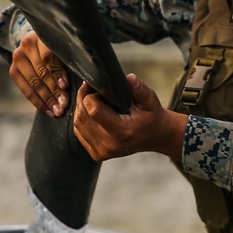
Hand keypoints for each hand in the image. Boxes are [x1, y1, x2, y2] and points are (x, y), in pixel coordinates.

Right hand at [9, 32, 69, 116]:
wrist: (37, 43)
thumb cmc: (58, 47)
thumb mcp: (63, 48)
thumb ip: (69, 60)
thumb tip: (82, 82)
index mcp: (42, 36)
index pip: (48, 57)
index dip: (57, 73)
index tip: (65, 86)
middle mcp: (26, 44)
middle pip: (41, 72)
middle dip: (54, 91)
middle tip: (64, 104)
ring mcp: (18, 57)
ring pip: (33, 82)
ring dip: (46, 99)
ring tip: (57, 111)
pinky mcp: (13, 70)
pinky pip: (25, 89)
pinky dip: (37, 102)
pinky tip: (47, 110)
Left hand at [73, 73, 187, 160]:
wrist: (155, 137)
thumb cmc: (151, 116)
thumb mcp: (151, 100)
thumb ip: (140, 89)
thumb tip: (129, 78)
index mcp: (123, 131)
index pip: (94, 111)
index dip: (90, 96)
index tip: (95, 87)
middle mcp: (111, 145)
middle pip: (82, 117)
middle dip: (82, 100)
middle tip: (89, 89)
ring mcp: (103, 152)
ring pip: (78, 125)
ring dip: (80, 109)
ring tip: (91, 99)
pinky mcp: (97, 154)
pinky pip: (79, 133)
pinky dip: (82, 120)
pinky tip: (91, 113)